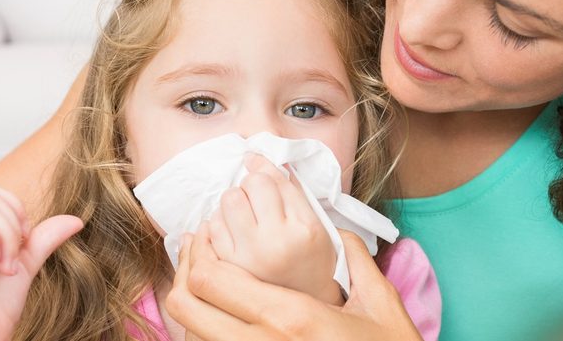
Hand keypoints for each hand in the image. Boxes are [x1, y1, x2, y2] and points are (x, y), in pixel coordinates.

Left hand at [165, 228, 422, 340]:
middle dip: (183, 277)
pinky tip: (220, 316)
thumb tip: (342, 232)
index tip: (205, 237)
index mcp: (290, 316)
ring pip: (191, 334)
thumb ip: (358, 260)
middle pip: (186, 308)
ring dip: (191, 307)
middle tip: (196, 257)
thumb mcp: (380, 304)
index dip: (198, 254)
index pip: (212, 280)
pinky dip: (204, 332)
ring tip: (203, 284)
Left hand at [206, 154, 340, 304]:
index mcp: (303, 228)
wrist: (307, 301)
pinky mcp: (229, 268)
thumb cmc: (311, 257)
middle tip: (257, 199)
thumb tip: (255, 158)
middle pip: (247, 186)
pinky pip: (211, 227)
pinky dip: (218, 222)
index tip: (255, 163)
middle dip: (249, 186)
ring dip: (233, 202)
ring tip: (245, 215)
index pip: (273, 179)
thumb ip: (290, 188)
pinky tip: (232, 230)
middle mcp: (276, 242)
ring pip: (227, 202)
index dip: (262, 167)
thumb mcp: (313, 221)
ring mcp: (249, 257)